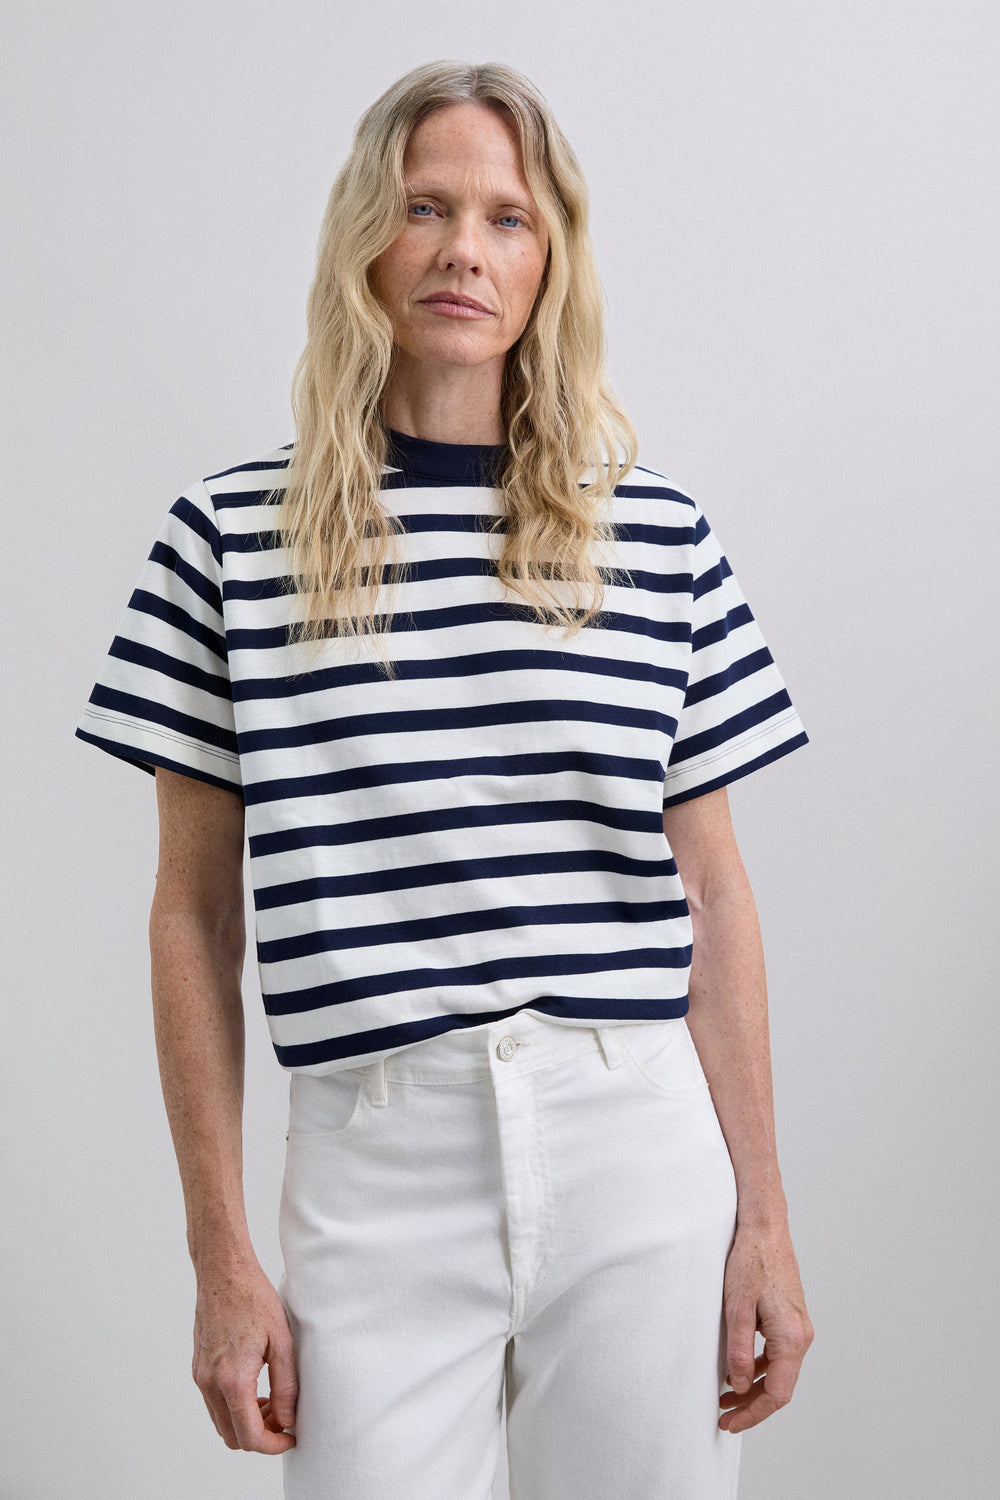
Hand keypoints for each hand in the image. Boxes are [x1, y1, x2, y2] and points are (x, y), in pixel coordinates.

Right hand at [192, 1258, 297, 1452]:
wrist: (223, 1272)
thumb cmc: (254, 1298)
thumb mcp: (282, 1341)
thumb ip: (286, 1385)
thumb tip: (288, 1419)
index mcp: (233, 1379)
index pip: (250, 1435)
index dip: (273, 1444)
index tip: (291, 1436)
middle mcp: (210, 1383)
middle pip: (232, 1437)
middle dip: (260, 1436)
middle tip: (283, 1416)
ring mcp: (201, 1376)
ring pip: (221, 1422)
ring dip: (246, 1423)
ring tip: (272, 1400)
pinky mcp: (198, 1368)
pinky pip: (214, 1403)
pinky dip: (234, 1407)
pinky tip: (255, 1387)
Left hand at [719, 1219, 812, 1433]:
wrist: (765, 1228)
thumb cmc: (751, 1260)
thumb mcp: (736, 1307)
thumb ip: (738, 1350)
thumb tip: (737, 1386)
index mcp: (791, 1337)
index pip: (776, 1394)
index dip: (752, 1414)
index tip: (729, 1423)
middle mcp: (801, 1336)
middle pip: (780, 1388)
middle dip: (752, 1406)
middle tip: (724, 1417)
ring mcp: (798, 1327)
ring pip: (779, 1373)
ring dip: (754, 1389)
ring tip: (726, 1398)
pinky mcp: (791, 1319)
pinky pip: (778, 1355)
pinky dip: (759, 1369)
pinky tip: (738, 1370)